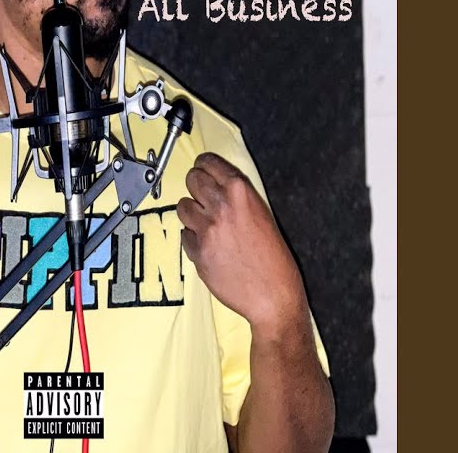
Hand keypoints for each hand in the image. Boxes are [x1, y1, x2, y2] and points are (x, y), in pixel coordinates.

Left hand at [177, 153, 308, 333]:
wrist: (273, 295)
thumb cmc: (274, 258)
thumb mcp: (263, 215)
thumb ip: (239, 198)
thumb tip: (218, 186)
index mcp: (241, 192)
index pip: (209, 162)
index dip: (203, 165)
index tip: (202, 169)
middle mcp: (221, 206)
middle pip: (191, 179)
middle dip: (195, 186)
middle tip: (203, 197)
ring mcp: (207, 229)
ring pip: (182, 206)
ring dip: (191, 213)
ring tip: (207, 225)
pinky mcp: (197, 251)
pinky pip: (184, 235)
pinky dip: (193, 239)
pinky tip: (209, 247)